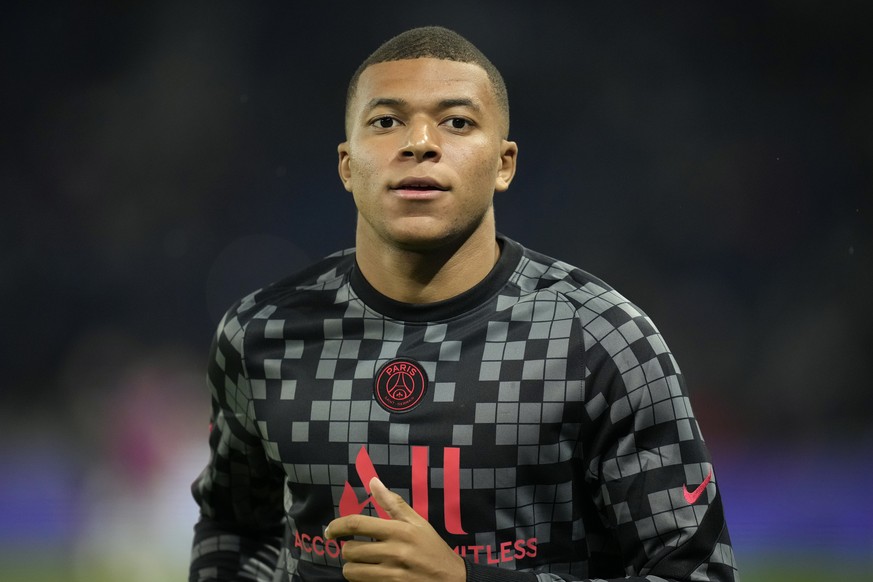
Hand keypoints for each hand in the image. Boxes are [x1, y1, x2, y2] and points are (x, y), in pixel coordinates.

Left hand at [324, 477, 465, 581]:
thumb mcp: (418, 522)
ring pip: (352, 571)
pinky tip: (370, 575)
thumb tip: (373, 481)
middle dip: (347, 550)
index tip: (330, 531)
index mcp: (399, 530)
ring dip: (352, 568)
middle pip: (351, 549)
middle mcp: (394, 551)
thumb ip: (393, 503)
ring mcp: (392, 574)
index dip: (337, 526)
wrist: (452, 580)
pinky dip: (361, 580)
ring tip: (361, 564)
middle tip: (354, 549)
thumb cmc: (432, 548)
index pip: (357, 524)